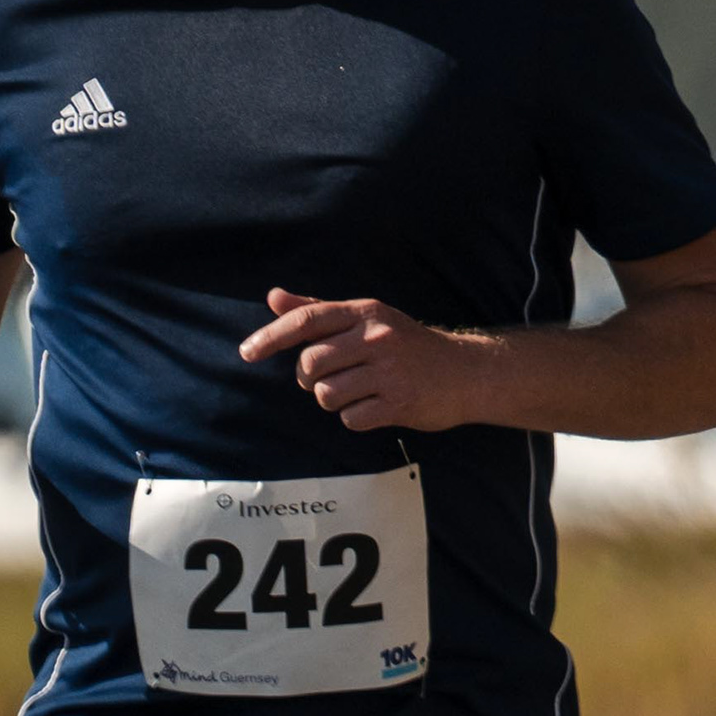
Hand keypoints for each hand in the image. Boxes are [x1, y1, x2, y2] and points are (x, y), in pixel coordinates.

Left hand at [242, 292, 491, 433]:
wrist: (468, 372)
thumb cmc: (409, 345)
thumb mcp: (368, 320)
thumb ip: (320, 311)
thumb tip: (274, 298)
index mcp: (366, 313)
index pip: (306, 321)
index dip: (270, 337)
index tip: (247, 353)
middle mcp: (377, 338)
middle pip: (310, 364)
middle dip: (311, 378)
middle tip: (331, 377)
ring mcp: (390, 372)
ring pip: (327, 394)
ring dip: (334, 399)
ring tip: (358, 392)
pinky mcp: (400, 403)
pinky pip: (351, 418)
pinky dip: (356, 417)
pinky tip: (376, 406)